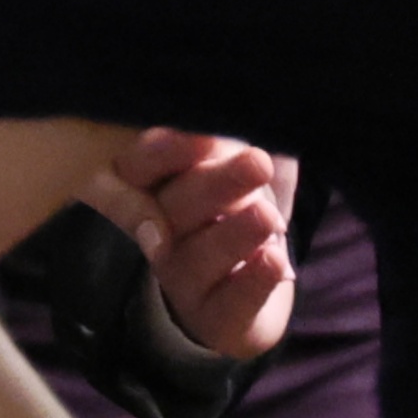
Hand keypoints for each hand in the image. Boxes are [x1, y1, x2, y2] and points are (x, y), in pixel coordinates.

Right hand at [87, 131, 294, 358]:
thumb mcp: (230, 151)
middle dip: (216, 184)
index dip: (166, 151)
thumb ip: (224, 130)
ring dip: (234, 235)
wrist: (248, 283)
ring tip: (269, 219)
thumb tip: (238, 98)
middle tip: (257, 162)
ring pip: (198, 256)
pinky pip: (230, 303)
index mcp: (147, 183)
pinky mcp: (212, 318)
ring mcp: (180, 277)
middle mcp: (155, 230)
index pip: (139, 165)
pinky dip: (255, 282)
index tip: (205, 132)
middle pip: (173, 208)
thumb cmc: (236, 196)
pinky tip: (277, 261)